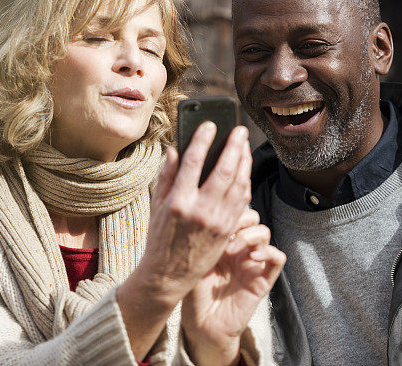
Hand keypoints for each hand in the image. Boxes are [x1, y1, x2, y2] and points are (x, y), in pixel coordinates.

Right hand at [132, 122, 252, 302]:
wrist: (168, 276)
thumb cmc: (159, 238)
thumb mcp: (156, 206)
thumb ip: (166, 176)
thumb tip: (175, 149)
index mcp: (178, 202)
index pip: (193, 162)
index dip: (203, 139)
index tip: (209, 124)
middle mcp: (200, 211)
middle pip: (223, 170)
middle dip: (234, 146)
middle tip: (239, 130)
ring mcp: (217, 221)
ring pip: (238, 184)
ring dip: (244, 161)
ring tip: (244, 145)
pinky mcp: (228, 230)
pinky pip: (242, 201)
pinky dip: (245, 181)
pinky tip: (244, 169)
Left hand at [181, 207, 285, 364]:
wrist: (202, 325)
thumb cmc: (194, 295)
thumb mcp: (194, 262)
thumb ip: (203, 240)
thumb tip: (206, 216)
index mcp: (223, 242)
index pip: (235, 213)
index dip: (229, 211)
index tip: (215, 219)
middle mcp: (240, 249)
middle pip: (252, 218)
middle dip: (241, 220)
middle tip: (225, 233)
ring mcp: (252, 263)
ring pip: (264, 233)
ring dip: (250, 235)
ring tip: (232, 249)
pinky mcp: (263, 279)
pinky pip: (277, 258)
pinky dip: (269, 252)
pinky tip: (252, 258)